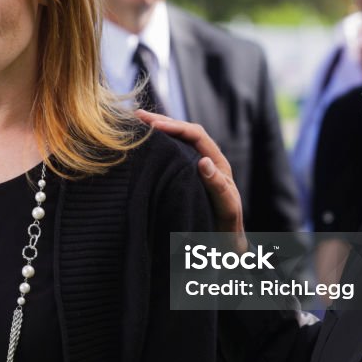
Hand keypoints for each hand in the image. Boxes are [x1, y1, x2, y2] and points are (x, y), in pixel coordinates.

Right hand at [136, 109, 245, 240]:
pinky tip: (141, 146)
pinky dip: (156, 147)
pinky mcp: (184, 177)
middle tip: (136, 116)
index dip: (174, 126)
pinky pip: (170, 156)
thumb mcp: (226, 208)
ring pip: (176, 142)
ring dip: (157, 131)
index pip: (195, 135)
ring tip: (134, 123)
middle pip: (184, 132)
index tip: (153, 124)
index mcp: (217, 163)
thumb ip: (218, 186)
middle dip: (161, 122)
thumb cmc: (227, 229)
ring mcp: (194, 168)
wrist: (225, 245)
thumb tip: (203, 161)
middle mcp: (206, 160)